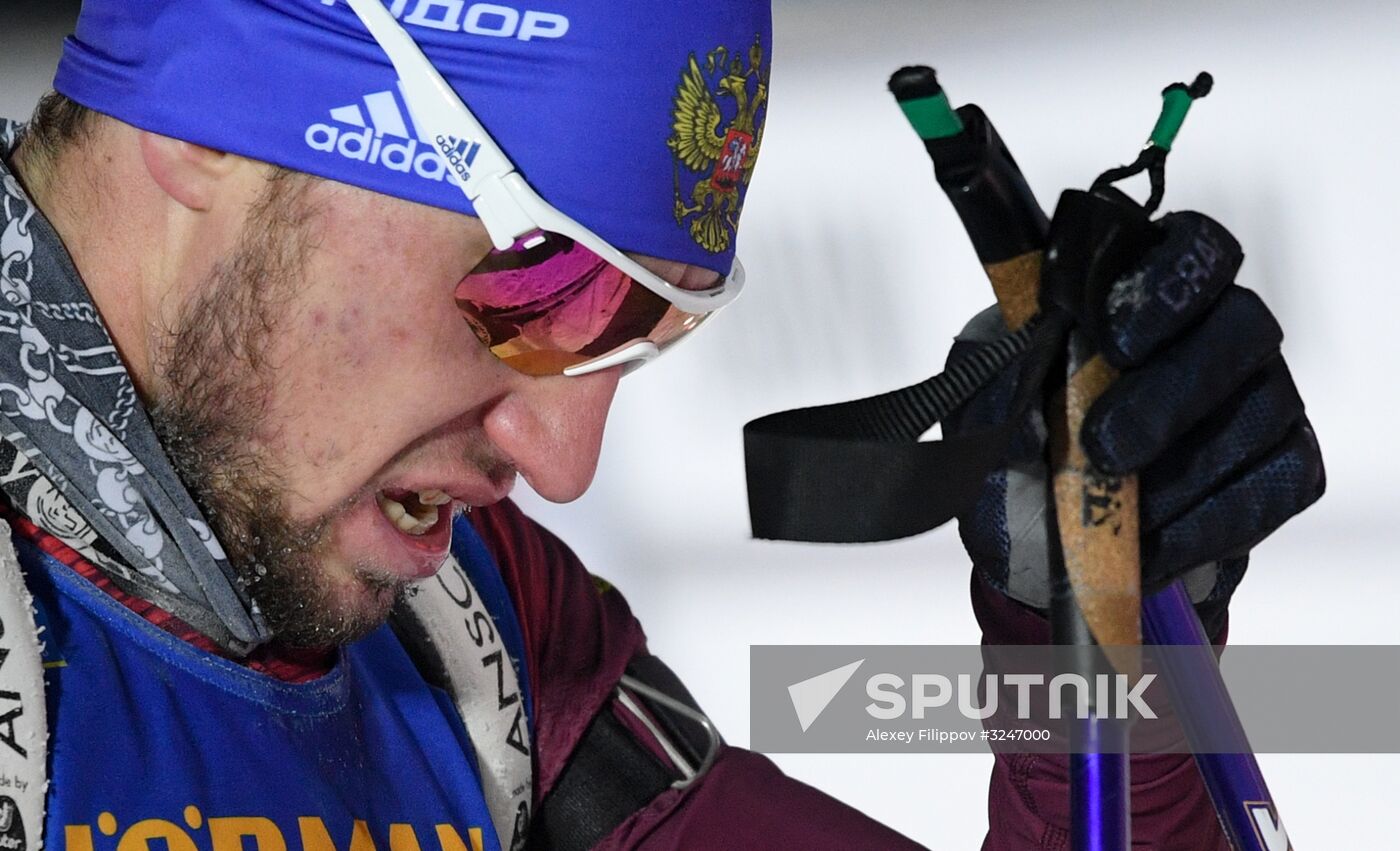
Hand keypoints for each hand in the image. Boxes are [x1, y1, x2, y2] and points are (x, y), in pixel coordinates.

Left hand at [944, 206, 1324, 635]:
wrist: (1045, 546)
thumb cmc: (1018, 449)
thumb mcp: (985, 413)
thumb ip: (998, 391)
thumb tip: (1024, 413)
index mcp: (1141, 292)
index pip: (1188, 249)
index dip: (1164, 285)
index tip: (1109, 340)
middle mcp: (1215, 329)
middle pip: (1242, 325)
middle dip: (1172, 391)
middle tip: (1103, 447)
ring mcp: (1257, 395)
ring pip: (1263, 408)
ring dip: (1185, 468)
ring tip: (1117, 512)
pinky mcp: (1280, 466)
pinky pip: (1277, 485)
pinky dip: (1211, 523)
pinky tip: (1154, 545)